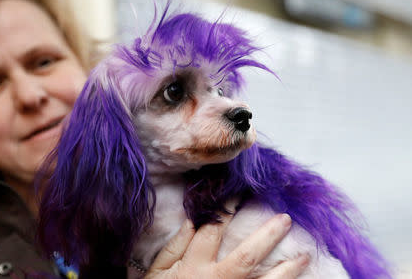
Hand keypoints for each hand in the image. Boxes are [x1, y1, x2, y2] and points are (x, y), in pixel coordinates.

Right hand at [144, 213, 309, 278]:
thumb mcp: (156, 273)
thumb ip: (173, 248)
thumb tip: (191, 221)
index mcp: (195, 266)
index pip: (214, 230)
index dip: (227, 208)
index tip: (240, 191)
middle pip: (248, 255)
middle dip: (268, 236)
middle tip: (286, 219)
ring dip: (287, 269)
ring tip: (305, 255)